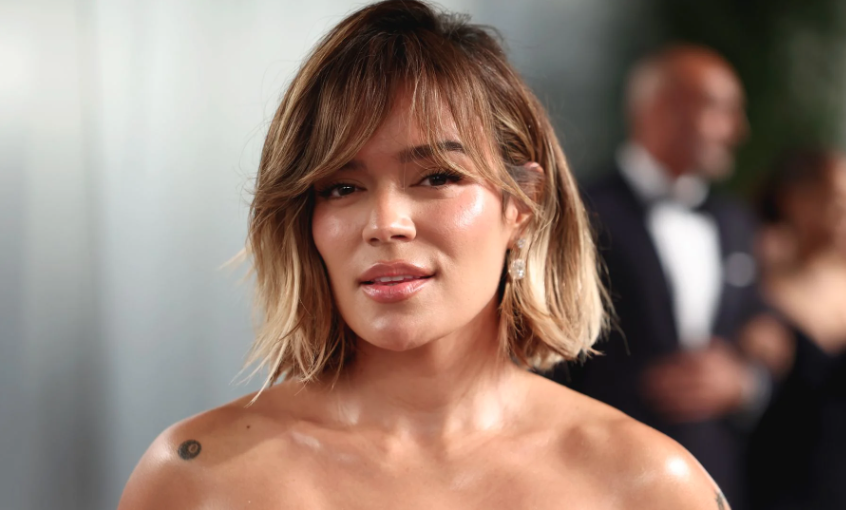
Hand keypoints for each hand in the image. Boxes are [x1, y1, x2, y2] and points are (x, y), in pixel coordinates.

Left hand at [640, 339, 756, 423]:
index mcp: (708, 362)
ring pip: (685, 397)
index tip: (647, 371)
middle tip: (642, 385)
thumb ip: (695, 347)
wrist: (746, 382)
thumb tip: (674, 349)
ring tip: (648, 397)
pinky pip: (692, 411)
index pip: (680, 365)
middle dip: (660, 384)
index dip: (662, 368)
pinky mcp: (711, 408)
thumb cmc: (723, 362)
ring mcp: (711, 395)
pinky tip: (662, 410)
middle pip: (680, 381)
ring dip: (665, 398)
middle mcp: (709, 379)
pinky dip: (676, 412)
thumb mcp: (713, 347)